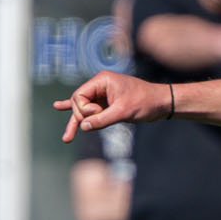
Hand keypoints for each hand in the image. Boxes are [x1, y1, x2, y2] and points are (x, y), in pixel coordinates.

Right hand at [53, 73, 172, 142]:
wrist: (162, 103)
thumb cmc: (145, 102)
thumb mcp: (123, 112)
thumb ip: (102, 119)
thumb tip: (83, 127)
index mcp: (102, 80)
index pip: (79, 95)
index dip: (84, 109)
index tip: (98, 114)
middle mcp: (99, 86)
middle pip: (78, 103)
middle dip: (83, 116)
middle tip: (98, 121)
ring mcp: (102, 95)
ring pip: (83, 109)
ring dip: (76, 123)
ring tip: (66, 139)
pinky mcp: (106, 104)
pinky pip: (88, 108)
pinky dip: (76, 111)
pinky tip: (58, 107)